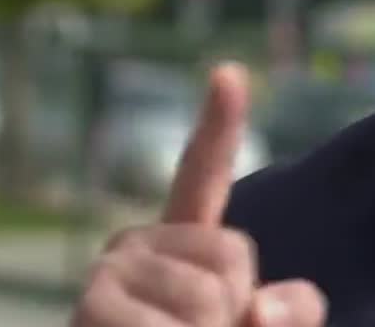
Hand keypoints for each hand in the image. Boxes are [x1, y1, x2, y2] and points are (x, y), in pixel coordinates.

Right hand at [72, 63, 326, 326]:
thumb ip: (283, 315)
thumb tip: (264, 307)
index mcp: (177, 250)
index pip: (201, 179)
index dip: (218, 126)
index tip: (230, 73)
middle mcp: (133, 248)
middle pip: (234, 255)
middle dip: (237, 314)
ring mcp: (108, 276)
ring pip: (213, 298)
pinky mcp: (91, 309)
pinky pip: (177, 325)